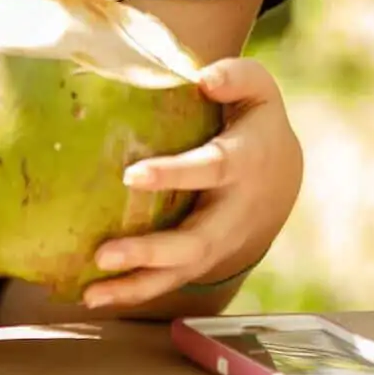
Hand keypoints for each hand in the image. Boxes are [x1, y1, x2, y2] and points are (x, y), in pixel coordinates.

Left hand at [80, 57, 301, 309]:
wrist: (282, 179)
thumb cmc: (256, 125)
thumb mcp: (259, 92)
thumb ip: (237, 77)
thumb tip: (204, 80)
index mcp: (244, 162)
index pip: (209, 169)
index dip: (174, 174)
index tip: (132, 175)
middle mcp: (232, 211)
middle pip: (194, 240)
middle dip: (150, 251)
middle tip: (104, 254)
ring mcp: (219, 242)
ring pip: (180, 271)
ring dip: (136, 285)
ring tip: (91, 292)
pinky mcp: (203, 260)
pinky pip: (169, 281)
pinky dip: (134, 292)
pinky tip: (94, 296)